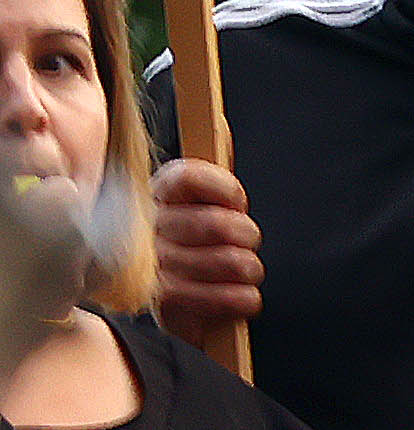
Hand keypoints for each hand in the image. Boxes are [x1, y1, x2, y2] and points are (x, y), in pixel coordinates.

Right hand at [148, 155, 256, 343]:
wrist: (157, 296)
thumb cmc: (187, 243)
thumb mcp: (195, 201)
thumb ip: (209, 171)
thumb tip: (221, 126)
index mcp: (156, 196)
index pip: (189, 177)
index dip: (226, 190)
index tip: (236, 202)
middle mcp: (148, 229)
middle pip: (218, 224)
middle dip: (247, 235)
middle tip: (244, 243)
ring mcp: (155, 267)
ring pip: (231, 262)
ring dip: (249, 269)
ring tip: (241, 270)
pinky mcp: (167, 304)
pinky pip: (229, 298)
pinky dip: (246, 298)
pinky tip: (239, 294)